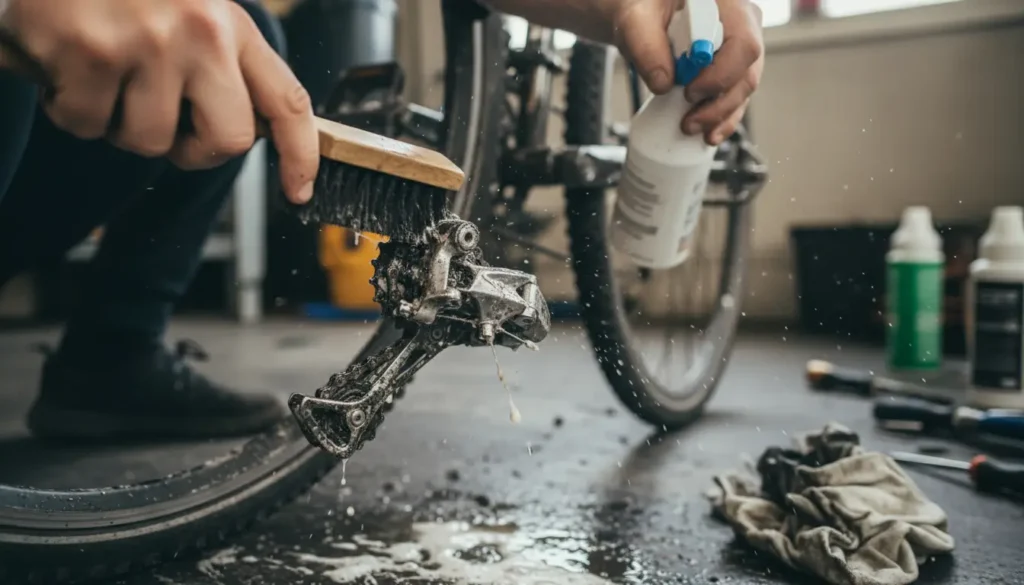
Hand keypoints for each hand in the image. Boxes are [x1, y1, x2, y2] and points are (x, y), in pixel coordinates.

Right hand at [0, 0, 318, 202]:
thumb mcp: (189, 10)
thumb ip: (218, 64)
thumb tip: (237, 131)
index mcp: (232, 25)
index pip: (287, 102)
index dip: (300, 155)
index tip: (300, 191)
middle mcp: (203, 32)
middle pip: (228, 141)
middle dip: (192, 151)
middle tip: (161, 127)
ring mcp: (149, 42)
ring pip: (149, 141)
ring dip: (117, 124)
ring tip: (100, 74)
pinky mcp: (93, 52)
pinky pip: (86, 124)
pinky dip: (67, 108)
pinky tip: (62, 65)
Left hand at [606, 0, 763, 145]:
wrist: (644, 14)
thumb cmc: (645, 6)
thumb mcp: (636, 19)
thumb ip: (645, 45)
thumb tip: (663, 83)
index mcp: (729, 5)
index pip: (743, 43)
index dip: (721, 74)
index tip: (689, 91)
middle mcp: (743, 25)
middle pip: (747, 72)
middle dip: (719, 104)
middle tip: (689, 121)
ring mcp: (739, 50)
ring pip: (743, 90)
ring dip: (720, 116)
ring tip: (692, 128)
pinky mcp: (730, 70)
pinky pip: (734, 98)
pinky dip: (722, 119)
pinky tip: (708, 134)